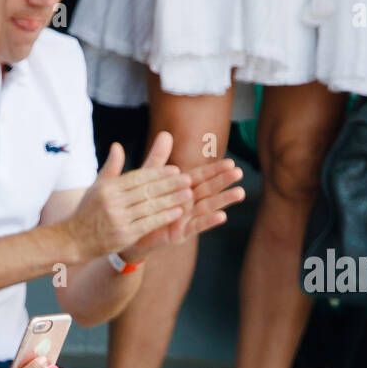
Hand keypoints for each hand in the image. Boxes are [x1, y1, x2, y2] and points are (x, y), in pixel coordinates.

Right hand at [66, 139, 191, 261]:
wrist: (73, 240)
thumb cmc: (88, 212)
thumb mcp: (96, 187)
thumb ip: (111, 167)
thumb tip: (118, 146)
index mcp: (108, 188)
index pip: (138, 177)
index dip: (158, 173)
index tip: (175, 170)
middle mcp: (113, 202)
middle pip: (146, 190)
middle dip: (169, 184)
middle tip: (188, 179)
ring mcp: (119, 219)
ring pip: (150, 206)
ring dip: (171, 200)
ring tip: (188, 194)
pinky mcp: (124, 235)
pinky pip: (149, 223)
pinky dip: (164, 217)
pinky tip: (177, 212)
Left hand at [119, 132, 244, 259]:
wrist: (126, 231)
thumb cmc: (139, 203)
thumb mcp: (146, 178)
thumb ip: (157, 158)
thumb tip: (165, 134)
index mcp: (180, 188)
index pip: (201, 176)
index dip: (215, 170)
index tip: (231, 162)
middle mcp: (186, 202)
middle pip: (208, 189)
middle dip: (223, 181)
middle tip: (239, 172)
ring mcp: (185, 218)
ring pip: (207, 207)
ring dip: (223, 199)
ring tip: (240, 192)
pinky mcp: (179, 234)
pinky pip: (196, 226)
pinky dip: (209, 221)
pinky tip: (222, 216)